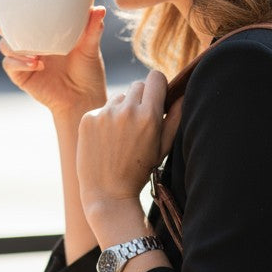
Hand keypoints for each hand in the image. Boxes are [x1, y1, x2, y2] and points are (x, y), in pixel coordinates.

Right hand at [0, 7, 108, 115]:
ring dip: (14, 45)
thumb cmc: (88, 72)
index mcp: (44, 33)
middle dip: (4, 25)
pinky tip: (36, 64)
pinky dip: (19, 62)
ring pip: (6, 47)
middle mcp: (31, 45)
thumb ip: (92, 29)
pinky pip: (10, 65)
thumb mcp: (91, 47)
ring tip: (35, 52)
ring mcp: (25, 60)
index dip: (14, 9)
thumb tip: (100, 8)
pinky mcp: (22, 76)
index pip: (22, 16)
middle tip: (16, 26)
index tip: (21, 4)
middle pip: (5, 29)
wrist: (85, 98)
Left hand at [77, 69, 168, 222]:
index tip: (158, 96)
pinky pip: (102, 109)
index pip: (156, 77)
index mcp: (149, 116)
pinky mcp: (88, 119)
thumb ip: (175, 118)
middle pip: (138, 85)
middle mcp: (127, 110)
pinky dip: (105, 120)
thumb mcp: (163, 147)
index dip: (158, 86)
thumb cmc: (139, 172)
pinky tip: (106, 141)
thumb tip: (183, 95)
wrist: (107, 193)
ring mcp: (105, 114)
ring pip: (119, 98)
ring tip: (121, 136)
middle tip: (139, 122)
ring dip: (122, 109)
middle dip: (141, 99)